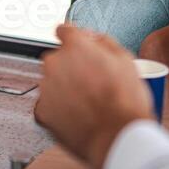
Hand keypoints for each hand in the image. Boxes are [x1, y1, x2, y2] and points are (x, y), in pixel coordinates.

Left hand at [35, 24, 153, 168]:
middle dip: (72, 67)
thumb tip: (94, 39)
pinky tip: (78, 114)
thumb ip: (105, 42)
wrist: (117, 137)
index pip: (64, 31)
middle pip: (58, 59)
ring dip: (65, 88)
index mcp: (75, 47)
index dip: (74, 39)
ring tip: (88, 102)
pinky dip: (59, 108)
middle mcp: (55, 63)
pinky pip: (48, 104)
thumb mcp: (126, 60)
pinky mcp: (42, 110)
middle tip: (92, 82)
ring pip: (52, 81)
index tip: (76, 45)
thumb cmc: (124, 103)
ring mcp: (46, 87)